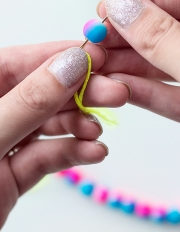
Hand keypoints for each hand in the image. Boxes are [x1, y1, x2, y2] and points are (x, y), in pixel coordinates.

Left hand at [0, 41, 129, 227]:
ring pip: (48, 125)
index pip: (21, 62)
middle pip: (42, 92)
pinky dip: (72, 154)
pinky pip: (46, 157)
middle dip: (80, 93)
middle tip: (116, 94)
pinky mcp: (12, 175)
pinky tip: (93, 153)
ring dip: (78, 127)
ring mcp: (1, 144)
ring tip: (97, 133)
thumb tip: (71, 64)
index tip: (99, 57)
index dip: (62, 56)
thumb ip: (30, 101)